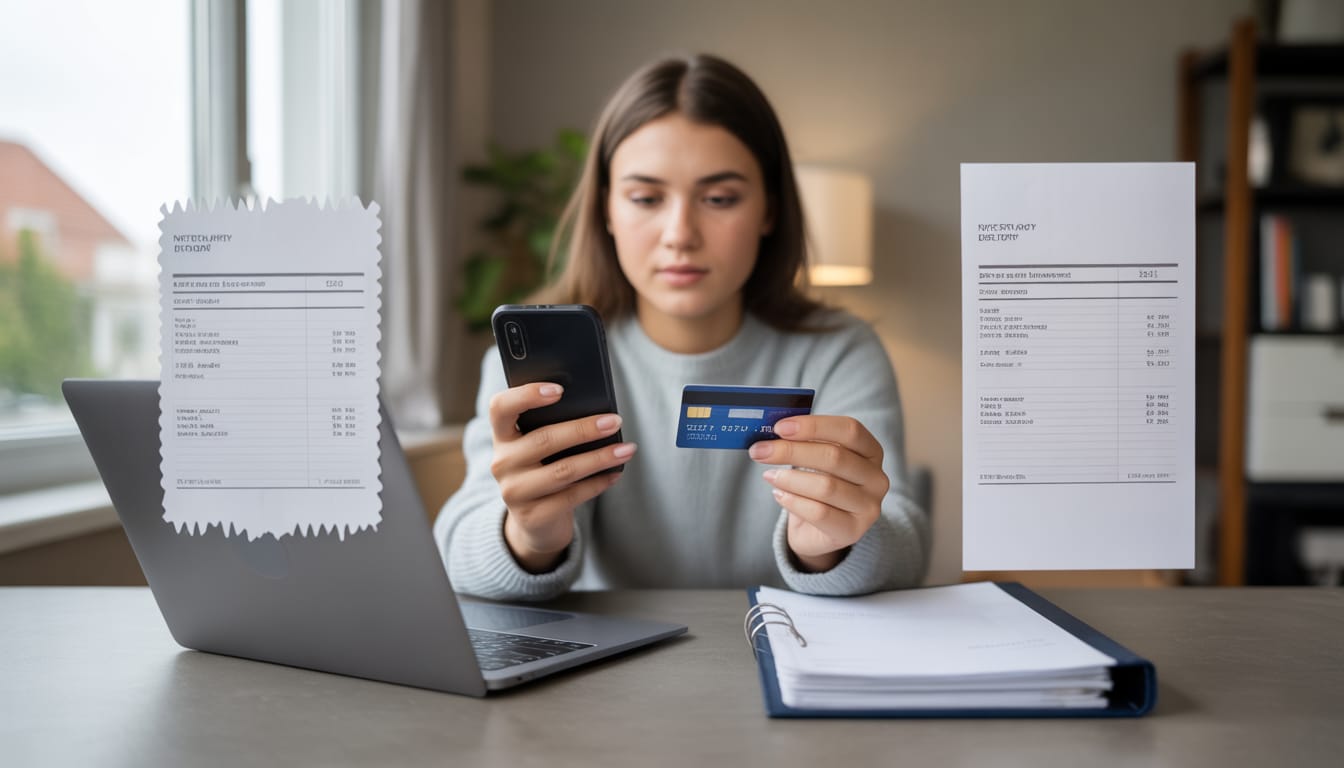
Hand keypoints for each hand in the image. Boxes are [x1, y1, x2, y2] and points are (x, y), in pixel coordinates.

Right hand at [488, 382, 635, 571]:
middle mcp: (502, 462)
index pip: (501, 407)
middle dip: (584, 429)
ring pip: (563, 470)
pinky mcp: (532, 516)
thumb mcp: (540, 448)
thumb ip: (553, 426)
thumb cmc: (543, 469)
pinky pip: (571, 496)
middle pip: (544, 439)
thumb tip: (598, 412)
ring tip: (627, 449)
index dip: (526, 395)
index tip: (559, 390)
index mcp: (502, 436)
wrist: (534, 521)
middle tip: (615, 421)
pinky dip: (598, 483)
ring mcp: (514, 492)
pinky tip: (615, 473)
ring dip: (600, 458)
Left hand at [748, 415, 887, 572]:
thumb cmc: (818, 485)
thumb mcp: (816, 460)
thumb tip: (774, 430)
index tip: (780, 427)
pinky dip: (793, 501)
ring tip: (769, 475)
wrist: (819, 531)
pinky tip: (778, 494)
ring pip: (826, 486)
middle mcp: (876, 478)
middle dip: (792, 451)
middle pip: (834, 457)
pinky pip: (819, 513)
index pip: (850, 430)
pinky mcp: (852, 531)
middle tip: (761, 451)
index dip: (814, 426)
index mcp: (872, 451)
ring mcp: (868, 507)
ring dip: (790, 478)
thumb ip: (804, 442)